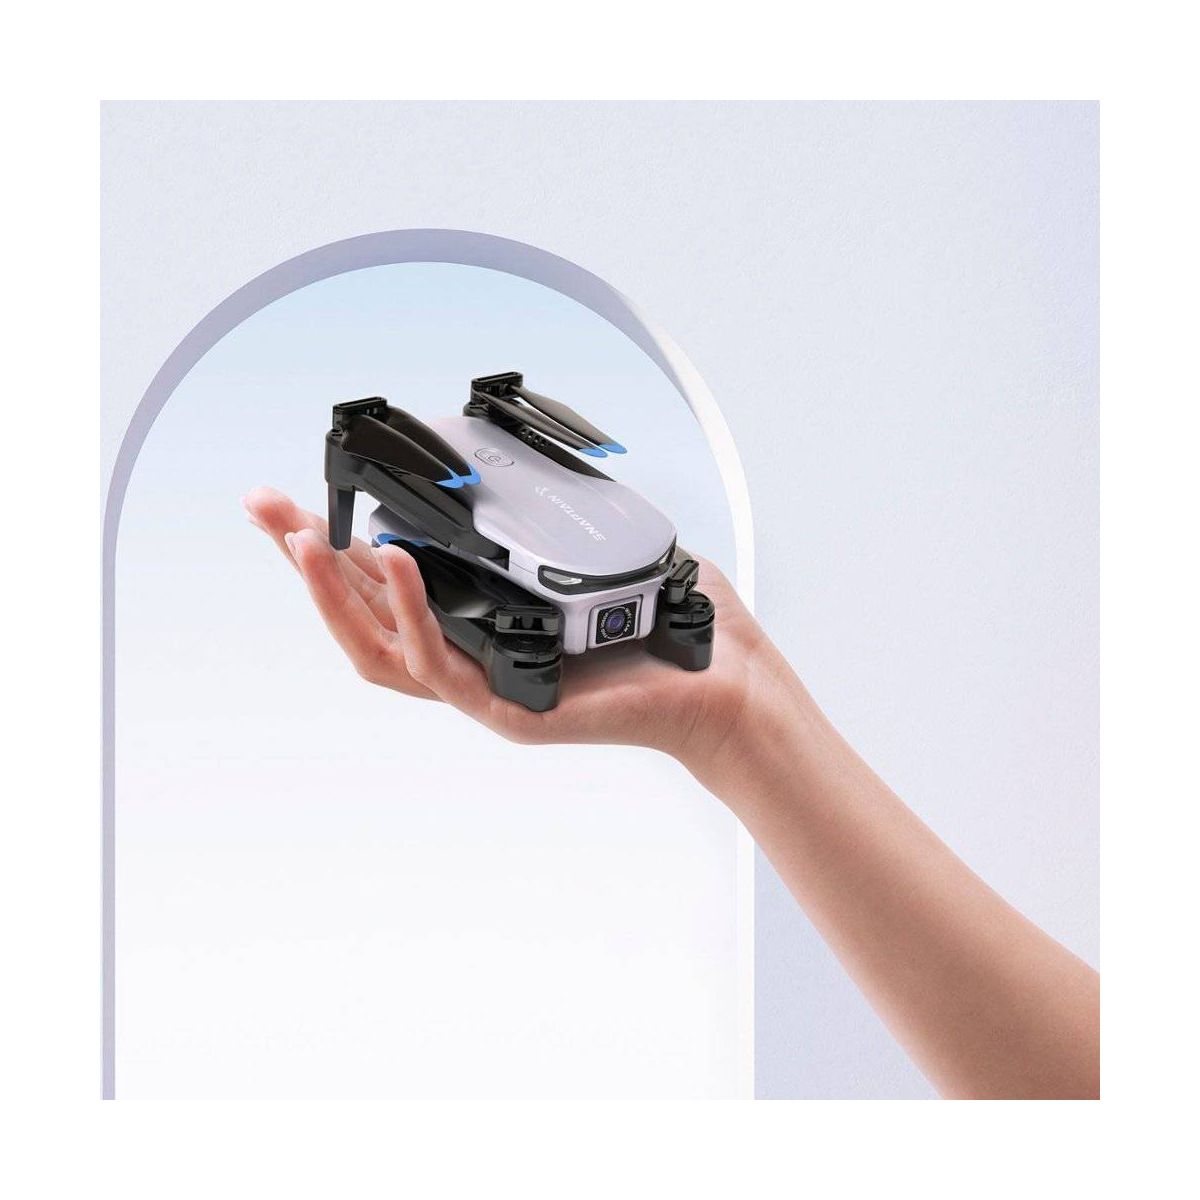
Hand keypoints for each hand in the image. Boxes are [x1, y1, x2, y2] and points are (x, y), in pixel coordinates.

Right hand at [243, 487, 784, 781]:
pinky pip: (442, 665)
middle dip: (304, 561)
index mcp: (483, 625)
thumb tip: (517, 464)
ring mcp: (486, 692)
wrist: (728, 688)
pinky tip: (393, 556)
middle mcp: (474, 659)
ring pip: (381, 652)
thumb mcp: (597, 548)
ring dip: (331, 594)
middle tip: (259, 506)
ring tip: (298, 536)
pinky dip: (411, 611)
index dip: (336, 546)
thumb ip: (548, 514)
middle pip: (364, 616)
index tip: (294, 500)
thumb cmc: (673, 623)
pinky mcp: (512, 713)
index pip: (390, 585)